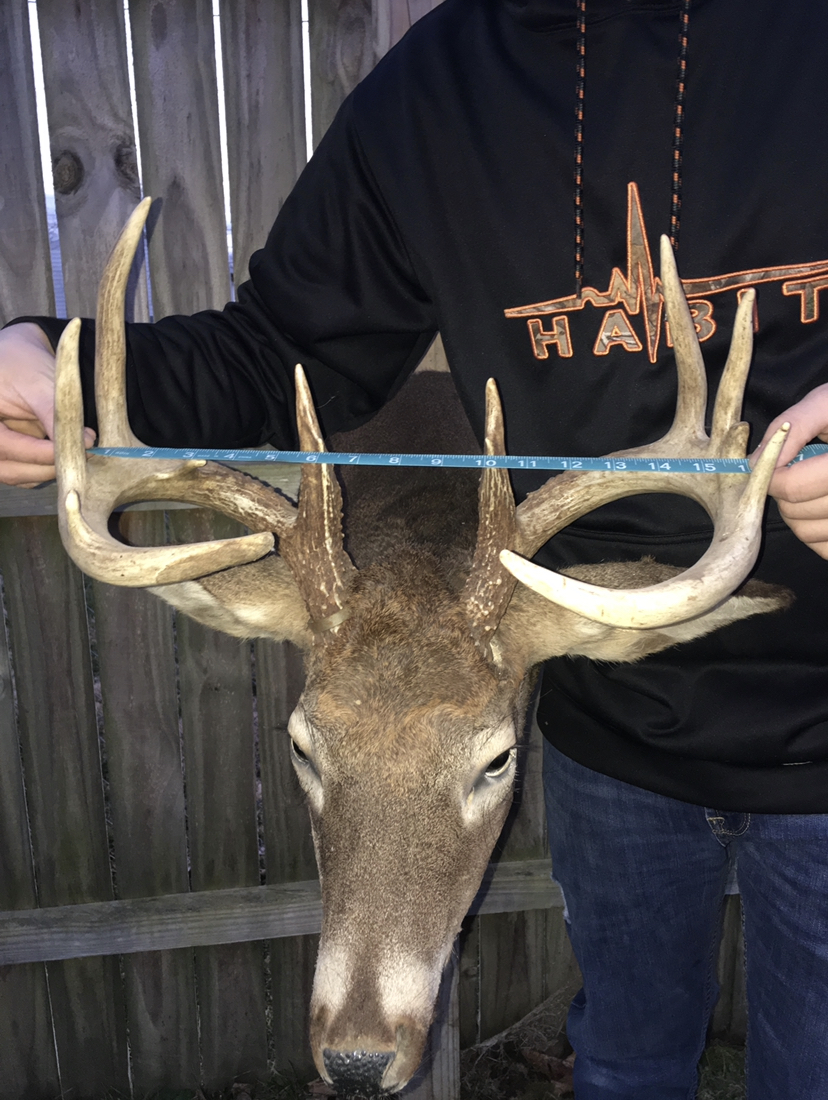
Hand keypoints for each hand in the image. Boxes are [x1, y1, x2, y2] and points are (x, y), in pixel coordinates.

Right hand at [0, 322, 94, 486]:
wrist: (17, 358)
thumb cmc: (22, 364)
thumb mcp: (40, 386)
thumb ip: (57, 417)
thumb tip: (84, 444)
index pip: (6, 447)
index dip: (40, 454)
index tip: (73, 451)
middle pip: (10, 469)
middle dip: (48, 467)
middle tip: (82, 459)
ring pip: (18, 475)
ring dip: (48, 470)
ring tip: (77, 455)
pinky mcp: (6, 455)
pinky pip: (24, 472)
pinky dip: (44, 468)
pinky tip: (66, 456)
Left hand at [753, 382, 827, 558]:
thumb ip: (794, 425)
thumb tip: (758, 461)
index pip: (794, 486)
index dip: (772, 478)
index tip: (770, 466)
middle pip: (797, 511)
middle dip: (782, 492)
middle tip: (793, 472)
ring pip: (807, 532)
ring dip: (794, 512)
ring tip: (808, 486)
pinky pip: (825, 548)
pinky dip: (815, 532)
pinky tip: (821, 506)